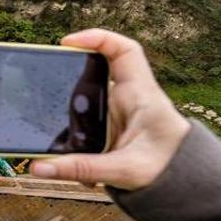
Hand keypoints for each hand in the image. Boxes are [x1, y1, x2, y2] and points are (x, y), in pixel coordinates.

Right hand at [30, 29, 190, 189]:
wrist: (180, 182)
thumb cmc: (167, 170)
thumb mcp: (125, 171)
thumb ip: (83, 169)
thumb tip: (40, 167)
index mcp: (141, 96)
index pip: (125, 51)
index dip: (97, 38)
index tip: (67, 43)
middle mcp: (128, 97)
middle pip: (96, 68)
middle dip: (67, 70)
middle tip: (42, 75)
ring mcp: (118, 109)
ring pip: (87, 93)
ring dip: (65, 102)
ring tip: (42, 113)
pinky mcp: (110, 124)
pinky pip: (84, 114)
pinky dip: (69, 126)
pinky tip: (60, 145)